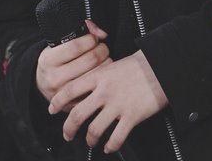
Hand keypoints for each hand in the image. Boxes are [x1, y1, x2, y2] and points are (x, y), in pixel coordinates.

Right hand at [36, 20, 110, 109]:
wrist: (42, 85)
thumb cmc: (55, 61)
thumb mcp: (58, 44)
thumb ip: (81, 31)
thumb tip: (101, 33)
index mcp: (48, 60)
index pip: (75, 47)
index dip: (90, 39)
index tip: (94, 38)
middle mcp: (54, 78)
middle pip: (89, 60)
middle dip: (102, 50)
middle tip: (102, 47)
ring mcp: (65, 93)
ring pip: (96, 75)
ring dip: (106, 63)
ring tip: (104, 58)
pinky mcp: (75, 104)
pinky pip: (96, 89)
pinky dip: (103, 79)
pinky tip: (102, 73)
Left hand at [49, 49, 168, 153]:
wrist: (160, 66)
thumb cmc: (138, 65)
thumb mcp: (112, 65)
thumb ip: (98, 78)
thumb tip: (85, 91)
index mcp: (98, 77)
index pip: (70, 90)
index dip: (57, 101)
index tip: (52, 109)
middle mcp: (104, 92)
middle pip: (78, 114)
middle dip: (69, 128)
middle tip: (67, 134)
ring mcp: (117, 105)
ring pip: (94, 130)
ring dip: (90, 140)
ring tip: (91, 142)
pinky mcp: (131, 117)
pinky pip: (116, 138)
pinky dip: (109, 146)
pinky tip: (108, 146)